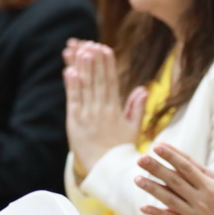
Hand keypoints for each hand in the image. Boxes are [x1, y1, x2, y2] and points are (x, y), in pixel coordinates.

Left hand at [64, 43, 145, 179]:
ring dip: (83, 68)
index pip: (111, 83)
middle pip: (98, 81)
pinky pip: (73, 100)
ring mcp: (87, 116)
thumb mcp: (133, 129)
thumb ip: (136, 108)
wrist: (104, 170)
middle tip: (93, 44)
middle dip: (95, 62)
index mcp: (115, 111)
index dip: (108, 65)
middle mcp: (101, 111)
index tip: (107, 49)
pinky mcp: (74, 122)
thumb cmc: (119, 150)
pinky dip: (72, 86)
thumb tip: (143, 89)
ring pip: (85, 87)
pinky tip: (70, 71)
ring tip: (82, 51)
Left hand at [136, 140, 213, 214]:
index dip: (172, 156)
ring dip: (152, 188)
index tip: (158, 147)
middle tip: (141, 159)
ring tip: (137, 178)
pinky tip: (144, 207)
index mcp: (212, 188)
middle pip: (174, 181)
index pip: (187, 167)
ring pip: (168, 199)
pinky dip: (157, 213)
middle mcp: (200, 201)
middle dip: (156, 169)